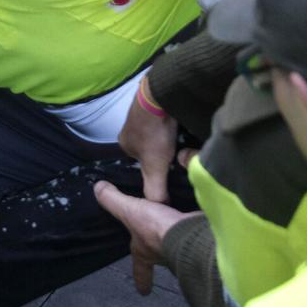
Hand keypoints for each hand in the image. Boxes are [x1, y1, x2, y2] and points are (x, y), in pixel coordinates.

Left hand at [94, 180, 196, 295]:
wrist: (188, 231)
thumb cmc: (155, 229)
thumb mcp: (129, 211)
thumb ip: (113, 201)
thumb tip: (97, 188)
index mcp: (144, 252)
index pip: (140, 269)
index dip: (141, 280)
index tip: (143, 292)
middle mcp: (164, 255)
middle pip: (162, 260)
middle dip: (163, 258)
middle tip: (166, 254)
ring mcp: (185, 248)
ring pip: (182, 248)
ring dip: (183, 243)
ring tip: (185, 236)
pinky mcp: (202, 238)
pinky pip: (199, 234)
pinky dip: (200, 231)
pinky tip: (204, 223)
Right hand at [118, 78, 177, 202]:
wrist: (160, 97)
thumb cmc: (154, 134)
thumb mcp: (154, 167)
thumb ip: (154, 188)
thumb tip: (160, 208)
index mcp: (124, 143)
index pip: (140, 162)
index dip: (154, 166)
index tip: (168, 165)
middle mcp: (129, 128)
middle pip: (149, 147)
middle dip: (162, 151)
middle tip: (177, 152)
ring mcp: (141, 113)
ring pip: (158, 132)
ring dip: (168, 136)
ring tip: (181, 138)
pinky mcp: (155, 101)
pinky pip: (165, 118)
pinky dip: (172, 122)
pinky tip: (182, 124)